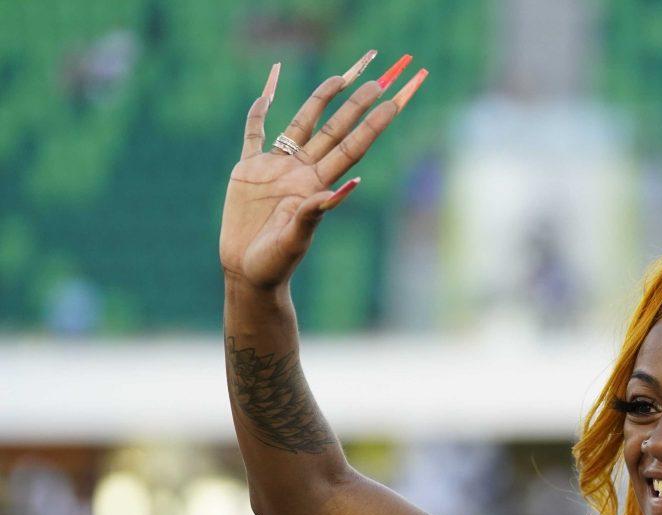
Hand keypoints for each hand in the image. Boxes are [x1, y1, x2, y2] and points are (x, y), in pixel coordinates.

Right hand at [219, 52, 427, 289]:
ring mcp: (276, 168)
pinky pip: (253, 134)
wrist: (248, 272)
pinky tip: (266, 93)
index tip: (394, 103)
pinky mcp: (248, 170)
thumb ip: (317, 212)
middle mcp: (302, 172)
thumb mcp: (297, 239)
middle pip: (335, 130)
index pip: (353, 147)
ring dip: (320, 101)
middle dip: (356, 105)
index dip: (373, 124)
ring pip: (301, 124)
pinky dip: (258, 113)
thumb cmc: (276, 263)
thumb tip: (352, 184)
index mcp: (318, 185)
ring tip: (340, 77)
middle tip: (379, 81)